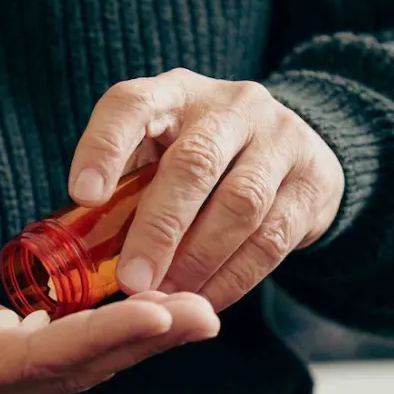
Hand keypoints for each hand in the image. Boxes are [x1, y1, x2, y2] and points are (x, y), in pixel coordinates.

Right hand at [0, 237, 218, 393]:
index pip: (39, 358)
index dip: (99, 337)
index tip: (156, 312)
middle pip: (82, 366)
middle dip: (146, 340)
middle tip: (205, 313)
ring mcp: (8, 376)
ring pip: (92, 362)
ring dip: (147, 339)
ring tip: (201, 311)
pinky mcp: (19, 356)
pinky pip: (84, 350)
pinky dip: (126, 331)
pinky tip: (165, 310)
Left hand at [69, 68, 343, 310]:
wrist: (294, 148)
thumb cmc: (202, 159)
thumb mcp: (162, 153)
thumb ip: (128, 188)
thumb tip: (79, 254)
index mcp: (174, 94)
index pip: (132, 105)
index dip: (104, 148)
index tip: (83, 197)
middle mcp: (231, 105)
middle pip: (194, 162)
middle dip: (159, 229)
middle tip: (132, 281)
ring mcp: (280, 138)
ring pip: (241, 204)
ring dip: (200, 260)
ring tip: (169, 296)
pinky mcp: (313, 178)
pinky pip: (274, 237)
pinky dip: (235, 276)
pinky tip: (207, 300)